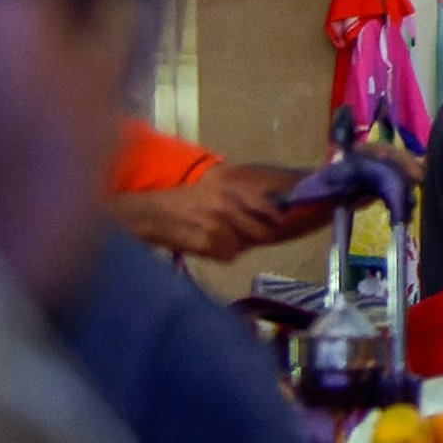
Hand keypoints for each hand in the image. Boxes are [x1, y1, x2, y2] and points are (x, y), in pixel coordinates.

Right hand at [115, 161, 316, 266]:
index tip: (291, 219)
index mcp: (230, 190)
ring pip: (246, 244)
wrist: (151, 215)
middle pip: (262, 230)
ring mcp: (219, 229)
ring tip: (226, 234)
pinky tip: (212, 243)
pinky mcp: (209, 247)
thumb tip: (273, 210)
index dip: (282, 217)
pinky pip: (230, 254)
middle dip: (267, 233)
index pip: (268, 207)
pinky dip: (226, 252)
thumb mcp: (215, 189)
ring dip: (242, 243)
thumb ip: (241, 199)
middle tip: (270, 232)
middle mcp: (227, 208)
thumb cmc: (184, 200)